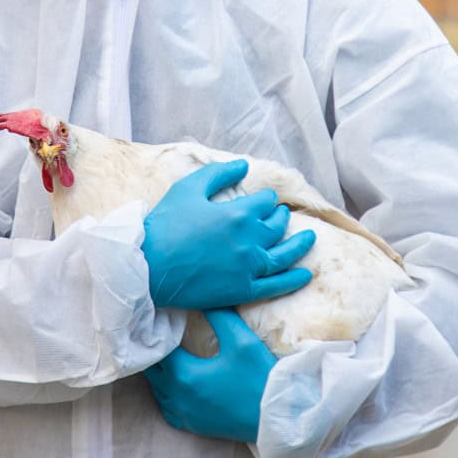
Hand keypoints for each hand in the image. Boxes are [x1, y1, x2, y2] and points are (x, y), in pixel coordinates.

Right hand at [142, 160, 316, 309]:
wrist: (147, 266)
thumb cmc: (164, 224)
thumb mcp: (188, 189)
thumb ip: (218, 174)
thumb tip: (244, 166)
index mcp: (238, 214)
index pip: (264, 202)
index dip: (264, 199)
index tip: (262, 201)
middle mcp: (250, 240)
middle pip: (276, 226)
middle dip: (280, 217)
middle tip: (280, 215)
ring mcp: (248, 268)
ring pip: (284, 254)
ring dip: (299, 244)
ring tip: (309, 238)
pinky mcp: (242, 291)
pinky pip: (276, 286)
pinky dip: (293, 280)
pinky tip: (305, 275)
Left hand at [143, 308, 275, 442]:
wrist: (277, 417)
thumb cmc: (259, 378)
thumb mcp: (242, 340)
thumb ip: (219, 316)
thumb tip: (202, 298)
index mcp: (183, 375)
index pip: (157, 348)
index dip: (158, 331)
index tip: (163, 317)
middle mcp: (176, 397)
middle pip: (152, 370)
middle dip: (155, 350)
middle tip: (163, 332)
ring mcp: (183, 414)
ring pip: (157, 390)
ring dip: (159, 372)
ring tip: (168, 353)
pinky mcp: (192, 426)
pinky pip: (167, 407)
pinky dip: (167, 393)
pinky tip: (178, 382)